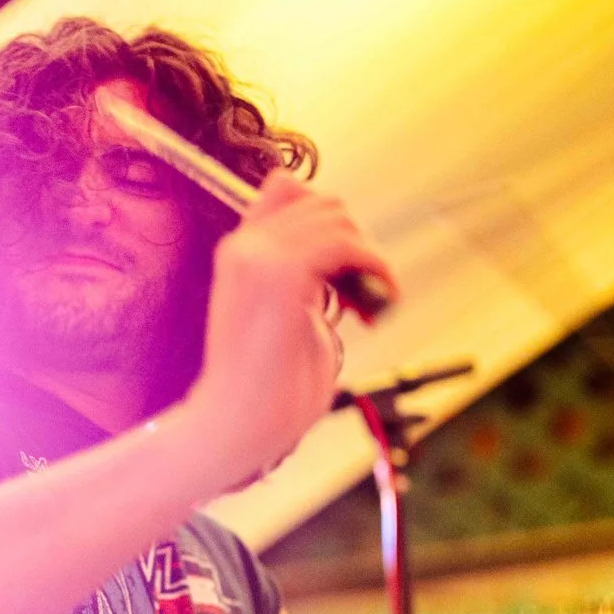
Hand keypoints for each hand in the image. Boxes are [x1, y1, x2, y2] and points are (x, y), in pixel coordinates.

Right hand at [174, 171, 398, 491]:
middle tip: (367, 293)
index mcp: (239, 253)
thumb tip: (343, 256)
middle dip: (356, 240)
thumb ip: (306, 278)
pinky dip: (374, 268)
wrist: (235, 423)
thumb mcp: (286, 315)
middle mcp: (244, 246)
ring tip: (373, 302)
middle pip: (321, 203)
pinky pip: (346, 245)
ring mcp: (259, 257)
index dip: (329, 223)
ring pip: (336, 218)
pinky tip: (378, 305)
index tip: (347, 270)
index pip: (288, 191)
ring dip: (368, 256)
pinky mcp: (281, 276)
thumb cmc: (263, 386)